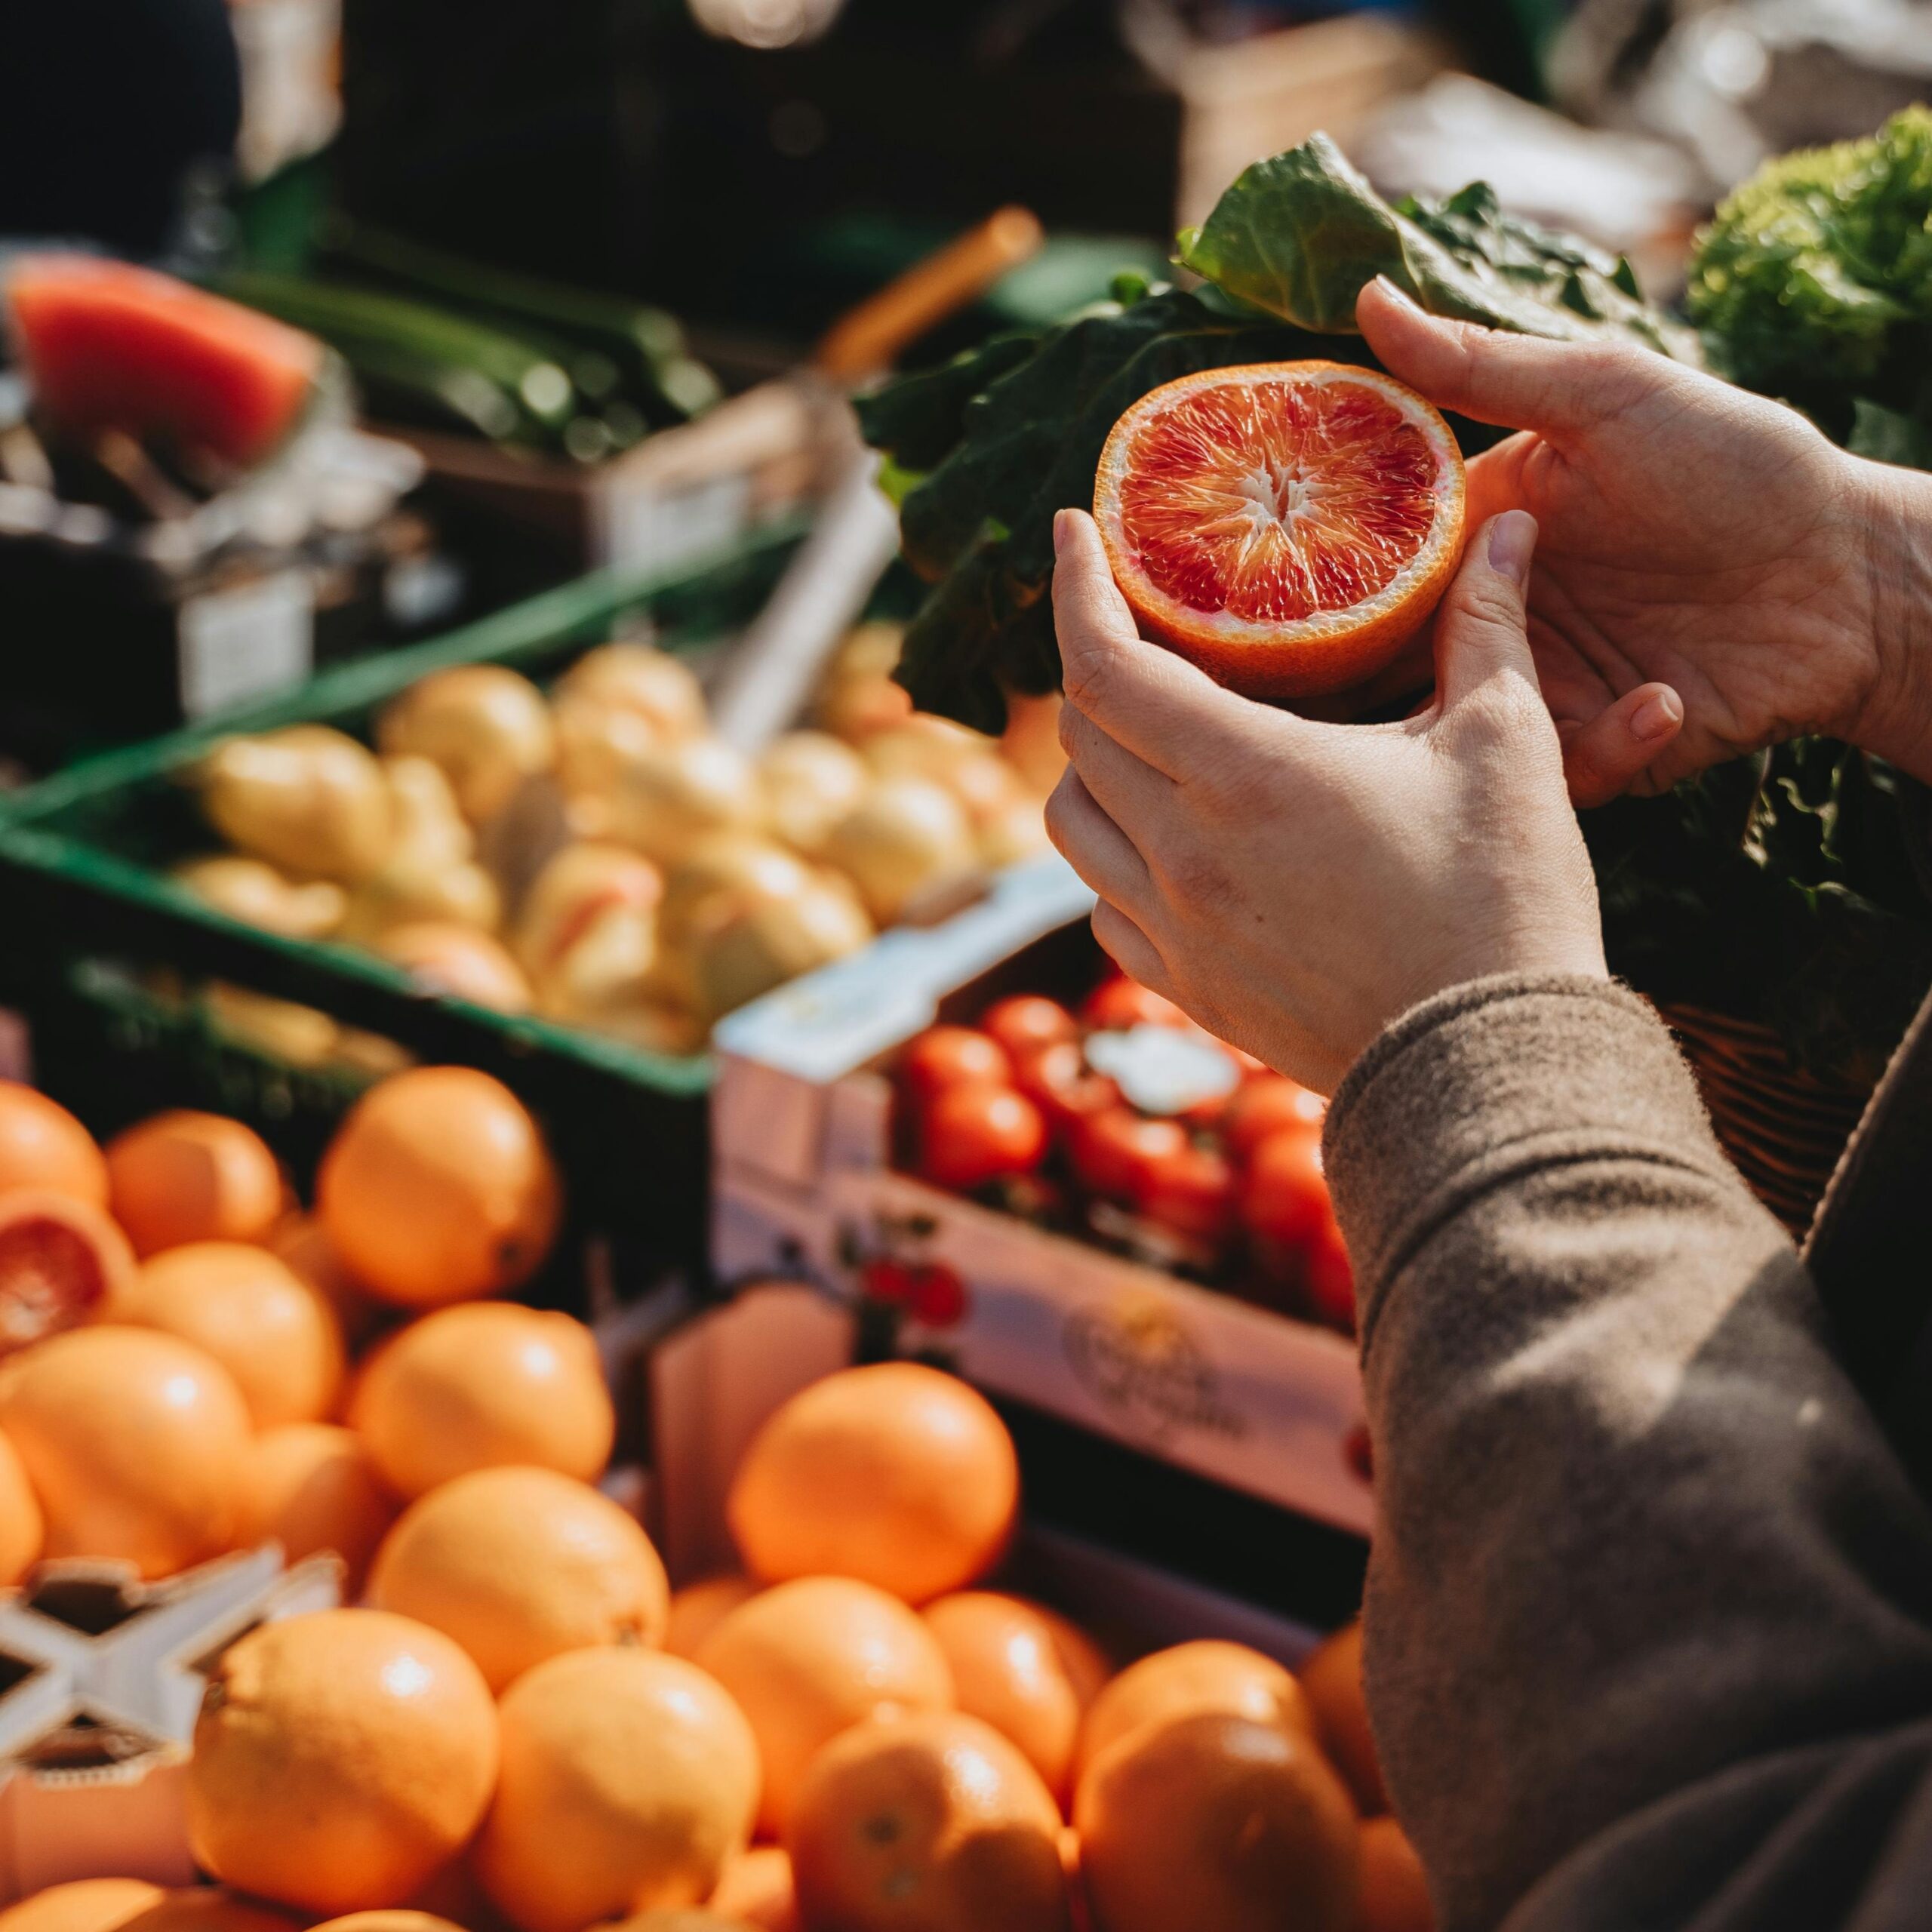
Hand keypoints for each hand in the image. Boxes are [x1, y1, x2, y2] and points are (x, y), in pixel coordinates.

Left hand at [1044, 506, 1603, 1093]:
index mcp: (1244, 775)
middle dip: (1096, 664)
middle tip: (1142, 628)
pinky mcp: (1186, 989)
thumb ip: (1487, 624)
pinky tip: (1169, 839)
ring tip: (1149, 733)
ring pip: (1072, 823)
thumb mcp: (1506, 745)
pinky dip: (1113, 856)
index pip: (1104, 662)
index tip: (1072, 534)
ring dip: (1093, 765)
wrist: (1491, 1068)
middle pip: (1080, 734)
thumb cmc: (1504, 902)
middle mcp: (1182, 853)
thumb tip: (1509, 524)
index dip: (1074, 586)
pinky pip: (1104, 906)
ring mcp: (1174, 930)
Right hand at [1357, 279, 1909, 799]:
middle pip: (1391, 663)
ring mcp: (1538, 687)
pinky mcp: (1592, 751)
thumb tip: (1367, 293)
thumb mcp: (1606, 396)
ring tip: (1545, 688)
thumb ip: (1480, 364)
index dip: (1320, 579)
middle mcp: (1493, 613)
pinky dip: (1601, 749)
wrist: (1855, 576)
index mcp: (1480, 529)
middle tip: (1374, 687)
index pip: (1369, 562)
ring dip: (1488, 722)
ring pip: (1457, 732)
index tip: (1283, 594)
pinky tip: (1663, 699)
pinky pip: (1553, 774)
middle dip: (1371, 683)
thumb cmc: (1742, 466)